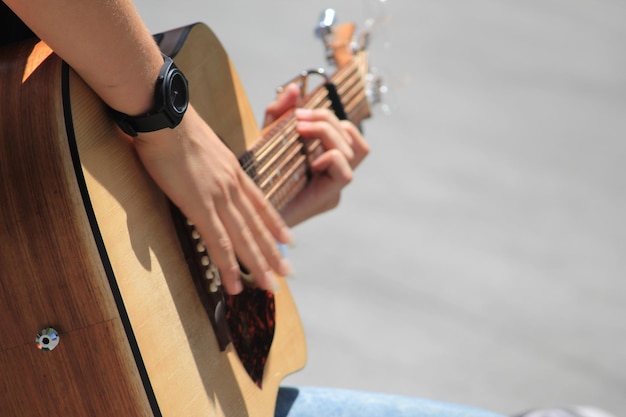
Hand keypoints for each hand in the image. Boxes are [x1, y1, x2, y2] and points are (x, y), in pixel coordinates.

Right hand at [133, 106, 291, 293]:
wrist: (166, 115)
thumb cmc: (175, 126)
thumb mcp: (203, 145)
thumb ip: (208, 165)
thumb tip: (201, 173)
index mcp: (234, 171)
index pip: (261, 204)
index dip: (276, 225)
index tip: (289, 241)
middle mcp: (233, 186)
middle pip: (258, 227)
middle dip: (273, 253)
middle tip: (286, 275)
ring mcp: (219, 197)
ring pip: (245, 238)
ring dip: (259, 265)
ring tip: (272, 287)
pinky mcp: (200, 206)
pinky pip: (218, 242)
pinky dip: (229, 265)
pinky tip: (235, 284)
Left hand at [264, 83, 369, 225]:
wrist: (246, 213)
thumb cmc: (255, 177)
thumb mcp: (265, 138)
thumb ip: (278, 113)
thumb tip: (294, 87)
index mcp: (326, 158)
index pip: (348, 132)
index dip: (329, 116)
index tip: (298, 112)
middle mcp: (334, 173)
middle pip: (354, 138)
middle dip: (328, 121)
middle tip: (299, 119)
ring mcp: (334, 188)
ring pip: (356, 152)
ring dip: (330, 135)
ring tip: (303, 131)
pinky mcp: (327, 199)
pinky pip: (345, 174)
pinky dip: (331, 158)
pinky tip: (309, 159)